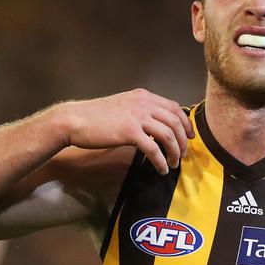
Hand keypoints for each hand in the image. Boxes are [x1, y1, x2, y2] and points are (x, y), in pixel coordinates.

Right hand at [60, 89, 194, 174]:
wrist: (74, 120)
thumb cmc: (96, 116)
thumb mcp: (124, 106)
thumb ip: (141, 111)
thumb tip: (157, 126)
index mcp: (144, 96)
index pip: (174, 107)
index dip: (186, 123)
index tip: (190, 136)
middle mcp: (144, 103)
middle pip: (176, 122)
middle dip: (183, 140)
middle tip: (183, 154)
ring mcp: (137, 116)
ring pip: (168, 135)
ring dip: (175, 152)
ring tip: (173, 163)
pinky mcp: (130, 132)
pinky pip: (154, 148)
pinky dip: (160, 161)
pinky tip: (161, 168)